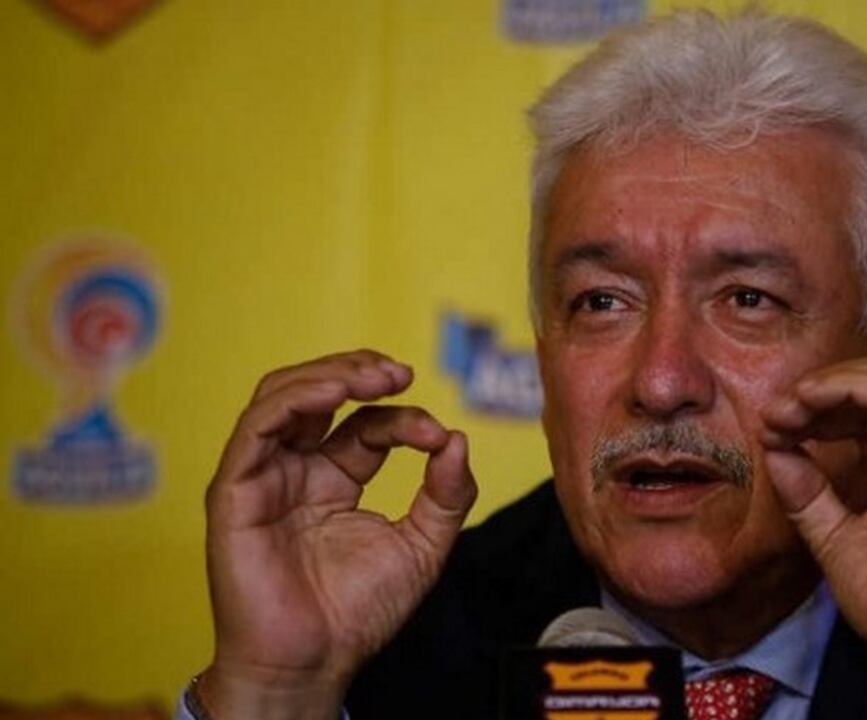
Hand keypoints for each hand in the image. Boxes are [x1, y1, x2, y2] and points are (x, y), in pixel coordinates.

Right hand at [198, 350, 477, 718]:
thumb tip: (459, 439)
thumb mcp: (422, 545)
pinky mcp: (235, 491)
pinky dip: (294, 399)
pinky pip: (256, 428)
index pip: (367, 424)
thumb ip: (446, 495)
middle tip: (400, 372)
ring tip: (371, 375)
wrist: (314, 663)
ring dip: (328, 374)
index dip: (403, 417)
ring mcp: (263, 476)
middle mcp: (296, 469)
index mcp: (335, 477)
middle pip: (317, 393)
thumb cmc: (358, 613)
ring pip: (282, 397)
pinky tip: (334, 393)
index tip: (437, 435)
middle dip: (359, 371)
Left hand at [762, 354, 866, 719]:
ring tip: (785, 410)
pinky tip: (810, 406)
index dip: (826, 404)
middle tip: (775, 412)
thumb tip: (776, 449)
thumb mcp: (836, 535)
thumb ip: (809, 491)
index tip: (775, 424)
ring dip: (831, 386)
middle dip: (825, 387)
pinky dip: (850, 391)